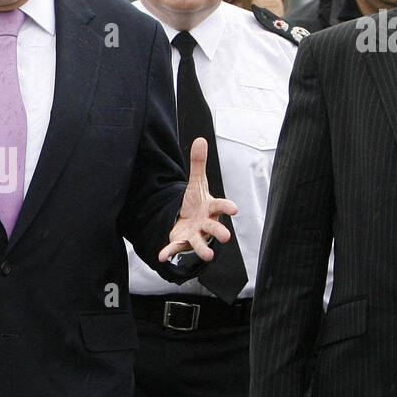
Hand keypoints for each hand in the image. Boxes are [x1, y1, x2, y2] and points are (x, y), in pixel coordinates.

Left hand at [159, 138, 238, 262]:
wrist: (188, 220)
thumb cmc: (197, 203)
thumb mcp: (196, 182)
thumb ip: (198, 164)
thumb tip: (200, 140)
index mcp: (210, 208)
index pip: (220, 206)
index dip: (227, 206)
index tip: (235, 208)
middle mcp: (206, 223)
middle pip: (214, 227)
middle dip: (220, 231)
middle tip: (226, 236)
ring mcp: (195, 234)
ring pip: (201, 242)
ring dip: (203, 249)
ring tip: (209, 255)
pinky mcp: (182, 241)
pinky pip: (176, 247)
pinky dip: (169, 252)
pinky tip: (161, 256)